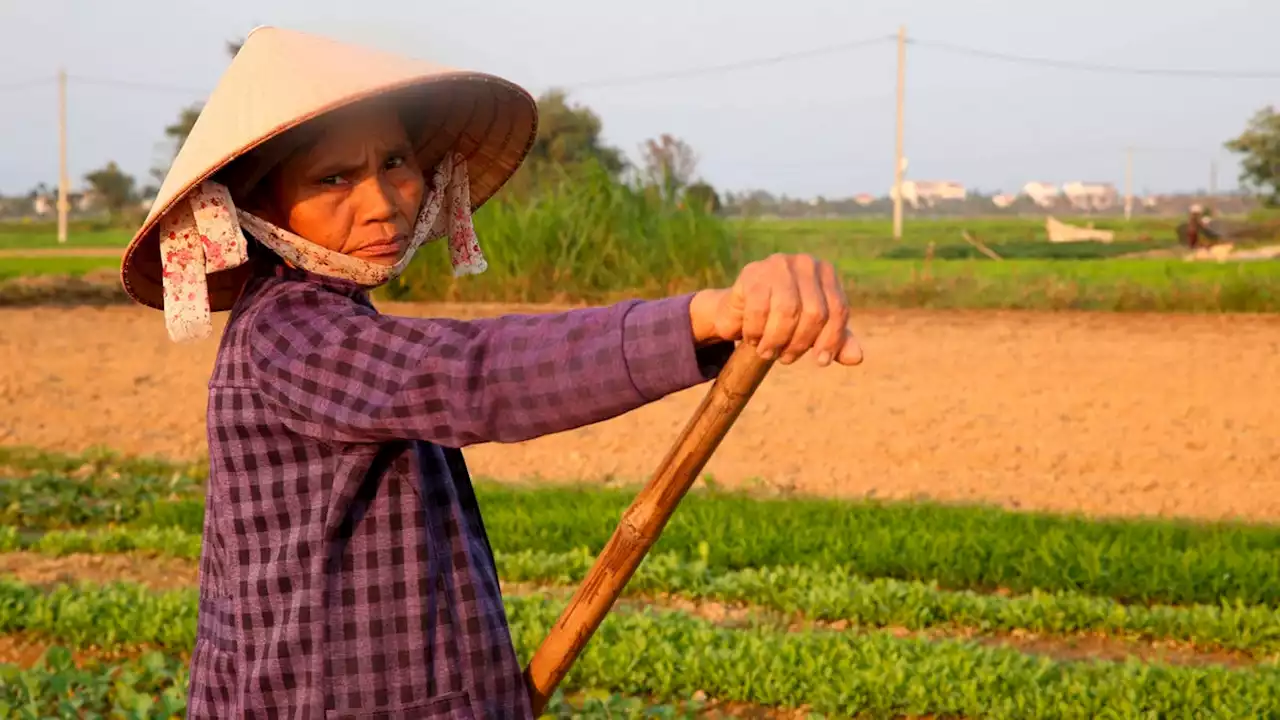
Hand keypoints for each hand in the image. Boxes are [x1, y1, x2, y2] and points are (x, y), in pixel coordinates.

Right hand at [689, 253, 861, 366]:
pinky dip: (756, 332)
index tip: (820, 362)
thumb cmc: (784, 319)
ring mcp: (778, 265)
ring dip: (776, 341)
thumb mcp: (814, 330)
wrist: (742, 308)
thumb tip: (857, 357)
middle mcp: (805, 263)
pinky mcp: (752, 273)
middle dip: (800, 343)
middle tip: (785, 358)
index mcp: (826, 273)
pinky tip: (752, 339)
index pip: (838, 309)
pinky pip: (759, 310)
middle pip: (815, 313)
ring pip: (787, 312)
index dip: (832, 340)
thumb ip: (837, 341)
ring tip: (768, 353)